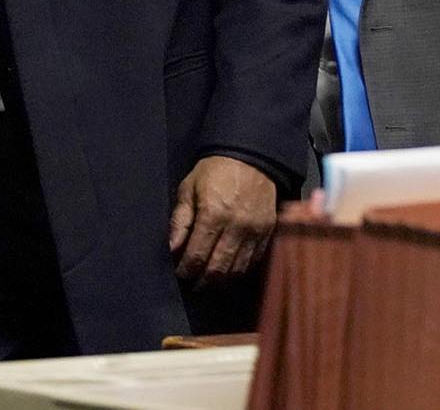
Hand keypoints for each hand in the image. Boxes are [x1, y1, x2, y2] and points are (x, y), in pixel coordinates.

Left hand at [168, 155, 276, 287]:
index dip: (186, 270)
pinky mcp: (268, 232)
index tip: (180, 273)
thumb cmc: (215, 171)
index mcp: (213, 215)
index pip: (197, 256)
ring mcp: (255, 231)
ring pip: (237, 270)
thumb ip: (180, 220)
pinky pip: (253, 261)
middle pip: (218, 269)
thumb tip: (172, 248)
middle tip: (193, 283)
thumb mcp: (189, 188)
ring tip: (209, 280)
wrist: (251, 157)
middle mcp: (236, 227)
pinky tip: (229, 270)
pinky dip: (240, 270)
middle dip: (202, 281)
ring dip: (221, 280)